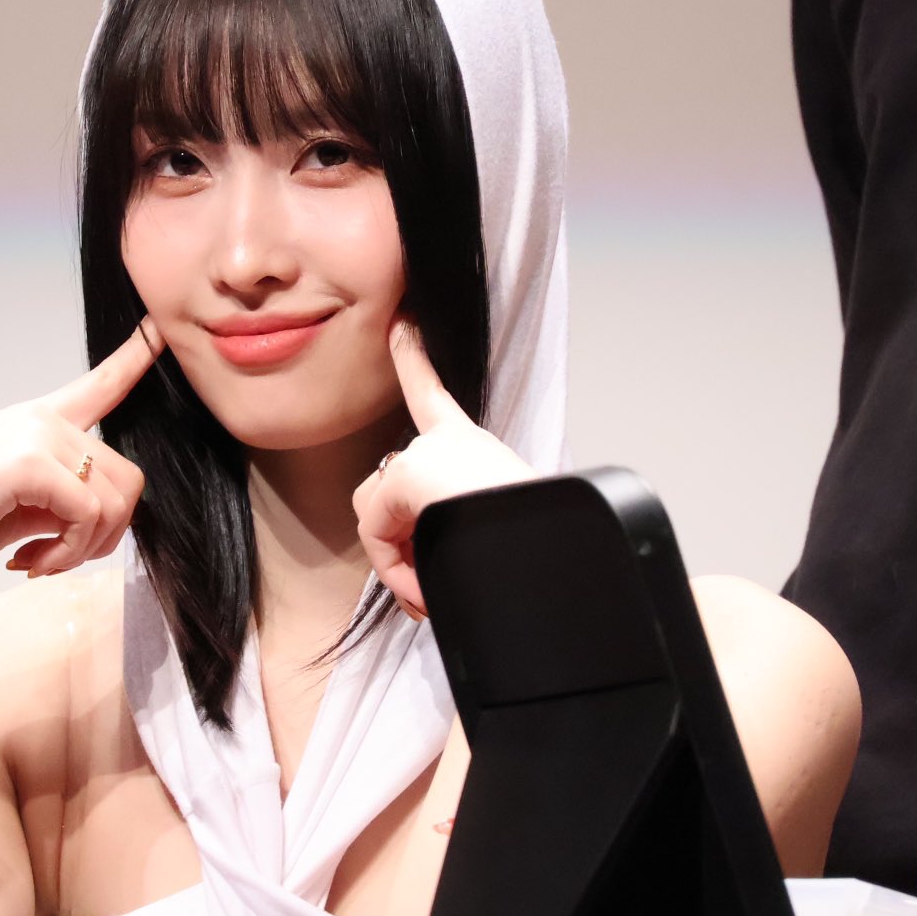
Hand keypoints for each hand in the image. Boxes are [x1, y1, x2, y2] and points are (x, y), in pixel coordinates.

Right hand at [0, 319, 163, 578]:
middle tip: (57, 559)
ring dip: (86, 548)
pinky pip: (90, 516)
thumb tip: (102, 521)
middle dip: (103, 534)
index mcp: (32, 422)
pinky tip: (29, 564)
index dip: (135, 359)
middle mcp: (39, 419)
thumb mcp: (15, 505)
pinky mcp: (30, 462)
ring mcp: (36, 434)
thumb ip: (58, 498)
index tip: (160, 330)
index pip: (96, 386)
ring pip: (115, 500)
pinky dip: (68, 553)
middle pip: (126, 477)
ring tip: (40, 563)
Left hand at [352, 318, 535, 618]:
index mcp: (470, 448)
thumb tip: (425, 582)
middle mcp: (445, 442)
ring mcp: (421, 455)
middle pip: (383, 490)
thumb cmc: (531, 547)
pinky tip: (422, 592)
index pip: (432, 395)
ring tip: (430, 593)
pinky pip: (376, 535)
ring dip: (395, 564)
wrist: (542, 548)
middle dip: (395, 544)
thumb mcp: (490, 529)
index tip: (401, 322)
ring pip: (374, 518)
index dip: (414, 359)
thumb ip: (452, 532)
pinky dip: (394, 573)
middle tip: (426, 584)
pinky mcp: (405, 475)